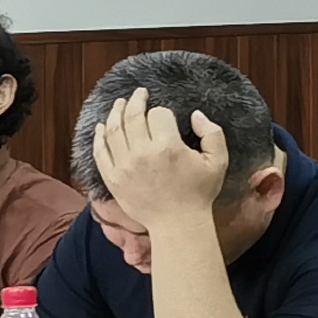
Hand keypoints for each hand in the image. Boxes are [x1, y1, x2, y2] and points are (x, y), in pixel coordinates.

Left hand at [90, 89, 230, 226]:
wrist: (178, 224)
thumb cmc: (200, 193)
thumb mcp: (218, 161)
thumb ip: (212, 133)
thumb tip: (195, 115)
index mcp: (168, 147)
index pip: (159, 114)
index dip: (163, 112)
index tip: (167, 117)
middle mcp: (142, 154)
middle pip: (133, 116)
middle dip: (136, 100)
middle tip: (139, 93)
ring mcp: (123, 166)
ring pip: (113, 130)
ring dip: (116, 112)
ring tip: (120, 104)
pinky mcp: (113, 178)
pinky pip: (100, 152)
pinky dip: (99, 136)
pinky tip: (102, 126)